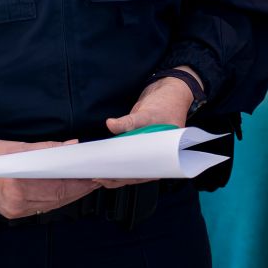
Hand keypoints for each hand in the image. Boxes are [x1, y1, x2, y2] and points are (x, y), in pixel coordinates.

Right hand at [0, 138, 99, 218]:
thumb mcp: (17, 146)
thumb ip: (47, 149)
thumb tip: (70, 147)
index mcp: (18, 184)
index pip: (59, 186)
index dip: (79, 182)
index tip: (93, 175)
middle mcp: (16, 201)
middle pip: (58, 198)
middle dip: (79, 189)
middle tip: (94, 180)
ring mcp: (14, 210)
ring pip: (51, 205)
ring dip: (70, 196)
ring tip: (84, 185)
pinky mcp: (11, 213)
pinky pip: (40, 207)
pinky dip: (55, 200)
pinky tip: (64, 193)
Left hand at [97, 71, 199, 187]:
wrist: (169, 89)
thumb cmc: (168, 103)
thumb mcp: (148, 113)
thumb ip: (129, 121)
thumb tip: (111, 125)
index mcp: (166, 154)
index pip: (145, 174)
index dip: (128, 178)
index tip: (111, 178)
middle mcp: (157, 154)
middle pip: (136, 172)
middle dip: (118, 176)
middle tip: (99, 176)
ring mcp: (147, 147)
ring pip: (131, 165)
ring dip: (116, 169)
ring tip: (98, 173)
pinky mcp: (138, 140)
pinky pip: (127, 153)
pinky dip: (117, 156)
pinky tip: (104, 159)